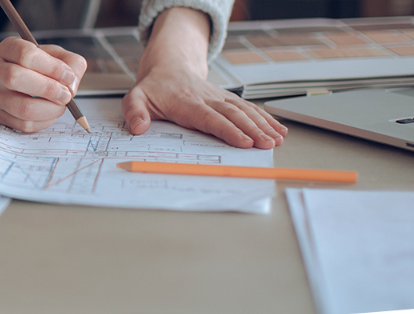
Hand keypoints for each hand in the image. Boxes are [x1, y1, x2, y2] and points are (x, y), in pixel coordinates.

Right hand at [0, 21, 86, 131]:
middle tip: (66, 95)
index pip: (26, 55)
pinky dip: (44, 122)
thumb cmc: (26, 65)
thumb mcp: (48, 53)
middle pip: (16, 79)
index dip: (52, 67)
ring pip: (21, 107)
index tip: (68, 76)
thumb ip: (69, 62)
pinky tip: (50, 114)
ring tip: (61, 105)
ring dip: (50, 109)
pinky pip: (22, 125)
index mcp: (6, 49)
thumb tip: (72, 86)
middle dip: (49, 89)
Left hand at [123, 66, 287, 148]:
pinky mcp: (228, 100)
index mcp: (186, 102)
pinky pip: (249, 109)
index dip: (228, 130)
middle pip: (233, 115)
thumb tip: (137, 128)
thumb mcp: (135, 98)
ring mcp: (220, 98)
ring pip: (245, 111)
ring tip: (278, 139)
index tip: (243, 142)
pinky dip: (265, 118)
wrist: (169, 67)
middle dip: (252, 130)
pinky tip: (279, 129)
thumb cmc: (153, 88)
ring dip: (263, 125)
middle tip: (267, 145)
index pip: (209, 118)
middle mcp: (207, 99)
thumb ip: (134, 112)